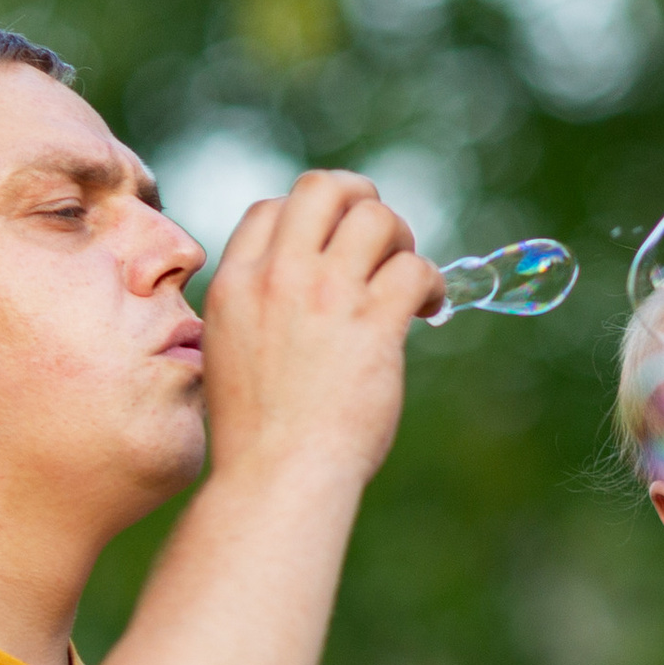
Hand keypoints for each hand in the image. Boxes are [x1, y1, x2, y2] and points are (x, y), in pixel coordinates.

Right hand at [200, 168, 445, 488]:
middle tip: (382, 239)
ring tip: (408, 278)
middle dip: (360, 199)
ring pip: (376, 218)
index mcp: (236, 284)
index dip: (309, 219)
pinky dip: (433, 282)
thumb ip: (257, 315)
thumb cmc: (258, 437)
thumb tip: (297, 304)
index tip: (333, 251)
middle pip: (322, 188)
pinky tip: (431, 308)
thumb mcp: (230, 356)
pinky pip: (415, 269)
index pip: (271, 209)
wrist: (279, 476)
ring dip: (402, 239)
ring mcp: (326, 296)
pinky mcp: (373, 324)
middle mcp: (278, 277)